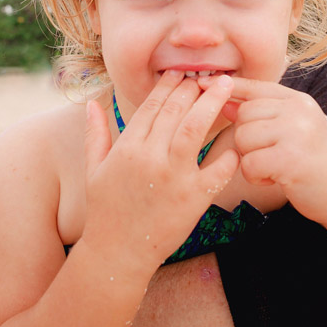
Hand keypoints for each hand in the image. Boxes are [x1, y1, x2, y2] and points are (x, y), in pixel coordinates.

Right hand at [80, 71, 239, 275]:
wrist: (117, 254)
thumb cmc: (105, 211)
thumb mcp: (93, 170)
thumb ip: (95, 134)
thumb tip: (91, 103)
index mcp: (127, 148)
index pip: (152, 106)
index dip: (168, 85)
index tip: (181, 72)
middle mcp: (150, 158)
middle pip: (176, 110)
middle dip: (194, 87)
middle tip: (209, 74)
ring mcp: (173, 178)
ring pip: (195, 129)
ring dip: (211, 104)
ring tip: (226, 86)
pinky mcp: (193, 199)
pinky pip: (217, 170)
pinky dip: (228, 155)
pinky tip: (236, 142)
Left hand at [202, 75, 326, 224]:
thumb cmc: (314, 163)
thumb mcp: (294, 130)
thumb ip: (264, 115)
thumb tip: (225, 103)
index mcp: (298, 100)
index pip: (255, 87)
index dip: (229, 87)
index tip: (203, 83)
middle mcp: (299, 110)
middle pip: (243, 115)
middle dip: (246, 140)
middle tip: (269, 156)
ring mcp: (297, 132)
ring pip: (243, 138)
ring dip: (250, 159)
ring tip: (273, 168)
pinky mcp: (291, 159)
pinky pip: (249, 163)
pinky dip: (256, 177)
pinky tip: (276, 180)